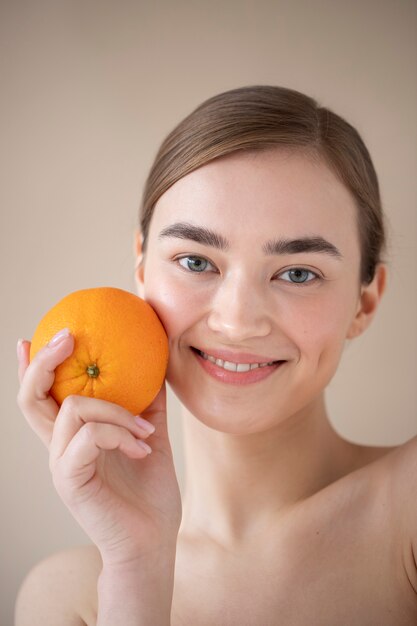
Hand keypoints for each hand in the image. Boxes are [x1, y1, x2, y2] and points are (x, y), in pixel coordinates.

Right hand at [17, 332, 181, 567]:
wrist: (152, 541)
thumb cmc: (149, 492)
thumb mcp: (151, 436)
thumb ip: (148, 404)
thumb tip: (158, 365)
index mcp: (74, 437)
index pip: (41, 397)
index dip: (32, 367)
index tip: (34, 336)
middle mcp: (60, 448)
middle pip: (30, 398)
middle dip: (42, 362)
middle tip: (66, 336)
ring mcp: (61, 465)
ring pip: (72, 409)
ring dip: (116, 411)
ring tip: (145, 431)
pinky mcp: (70, 480)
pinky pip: (88, 436)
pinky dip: (119, 433)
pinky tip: (143, 447)